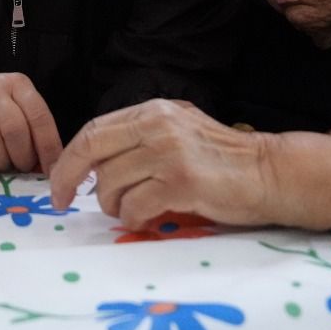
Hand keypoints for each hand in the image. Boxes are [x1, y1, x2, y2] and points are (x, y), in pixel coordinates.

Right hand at [0, 68, 61, 173]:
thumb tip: (53, 166)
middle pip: (13, 127)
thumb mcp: (21, 107)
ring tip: (5, 166)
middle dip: (22, 155)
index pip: (38, 116)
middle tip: (23, 168)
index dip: (47, 146)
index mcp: (18, 84)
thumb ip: (36, 130)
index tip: (52, 170)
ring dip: (1, 160)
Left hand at [48, 99, 276, 228]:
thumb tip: (94, 164)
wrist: (270, 173)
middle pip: (91, 151)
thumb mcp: (178, 131)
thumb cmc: (223, 161)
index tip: (59, 184)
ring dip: (114, 205)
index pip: (93, 130)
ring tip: (133, 209)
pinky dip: (134, 218)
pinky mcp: (182, 181)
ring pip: (110, 184)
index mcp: (153, 111)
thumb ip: (139, 139)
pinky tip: (149, 218)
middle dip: (68, 180)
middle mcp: (158, 125)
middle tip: (65, 202)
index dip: (68, 159)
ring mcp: (169, 152)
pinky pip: (134, 206)